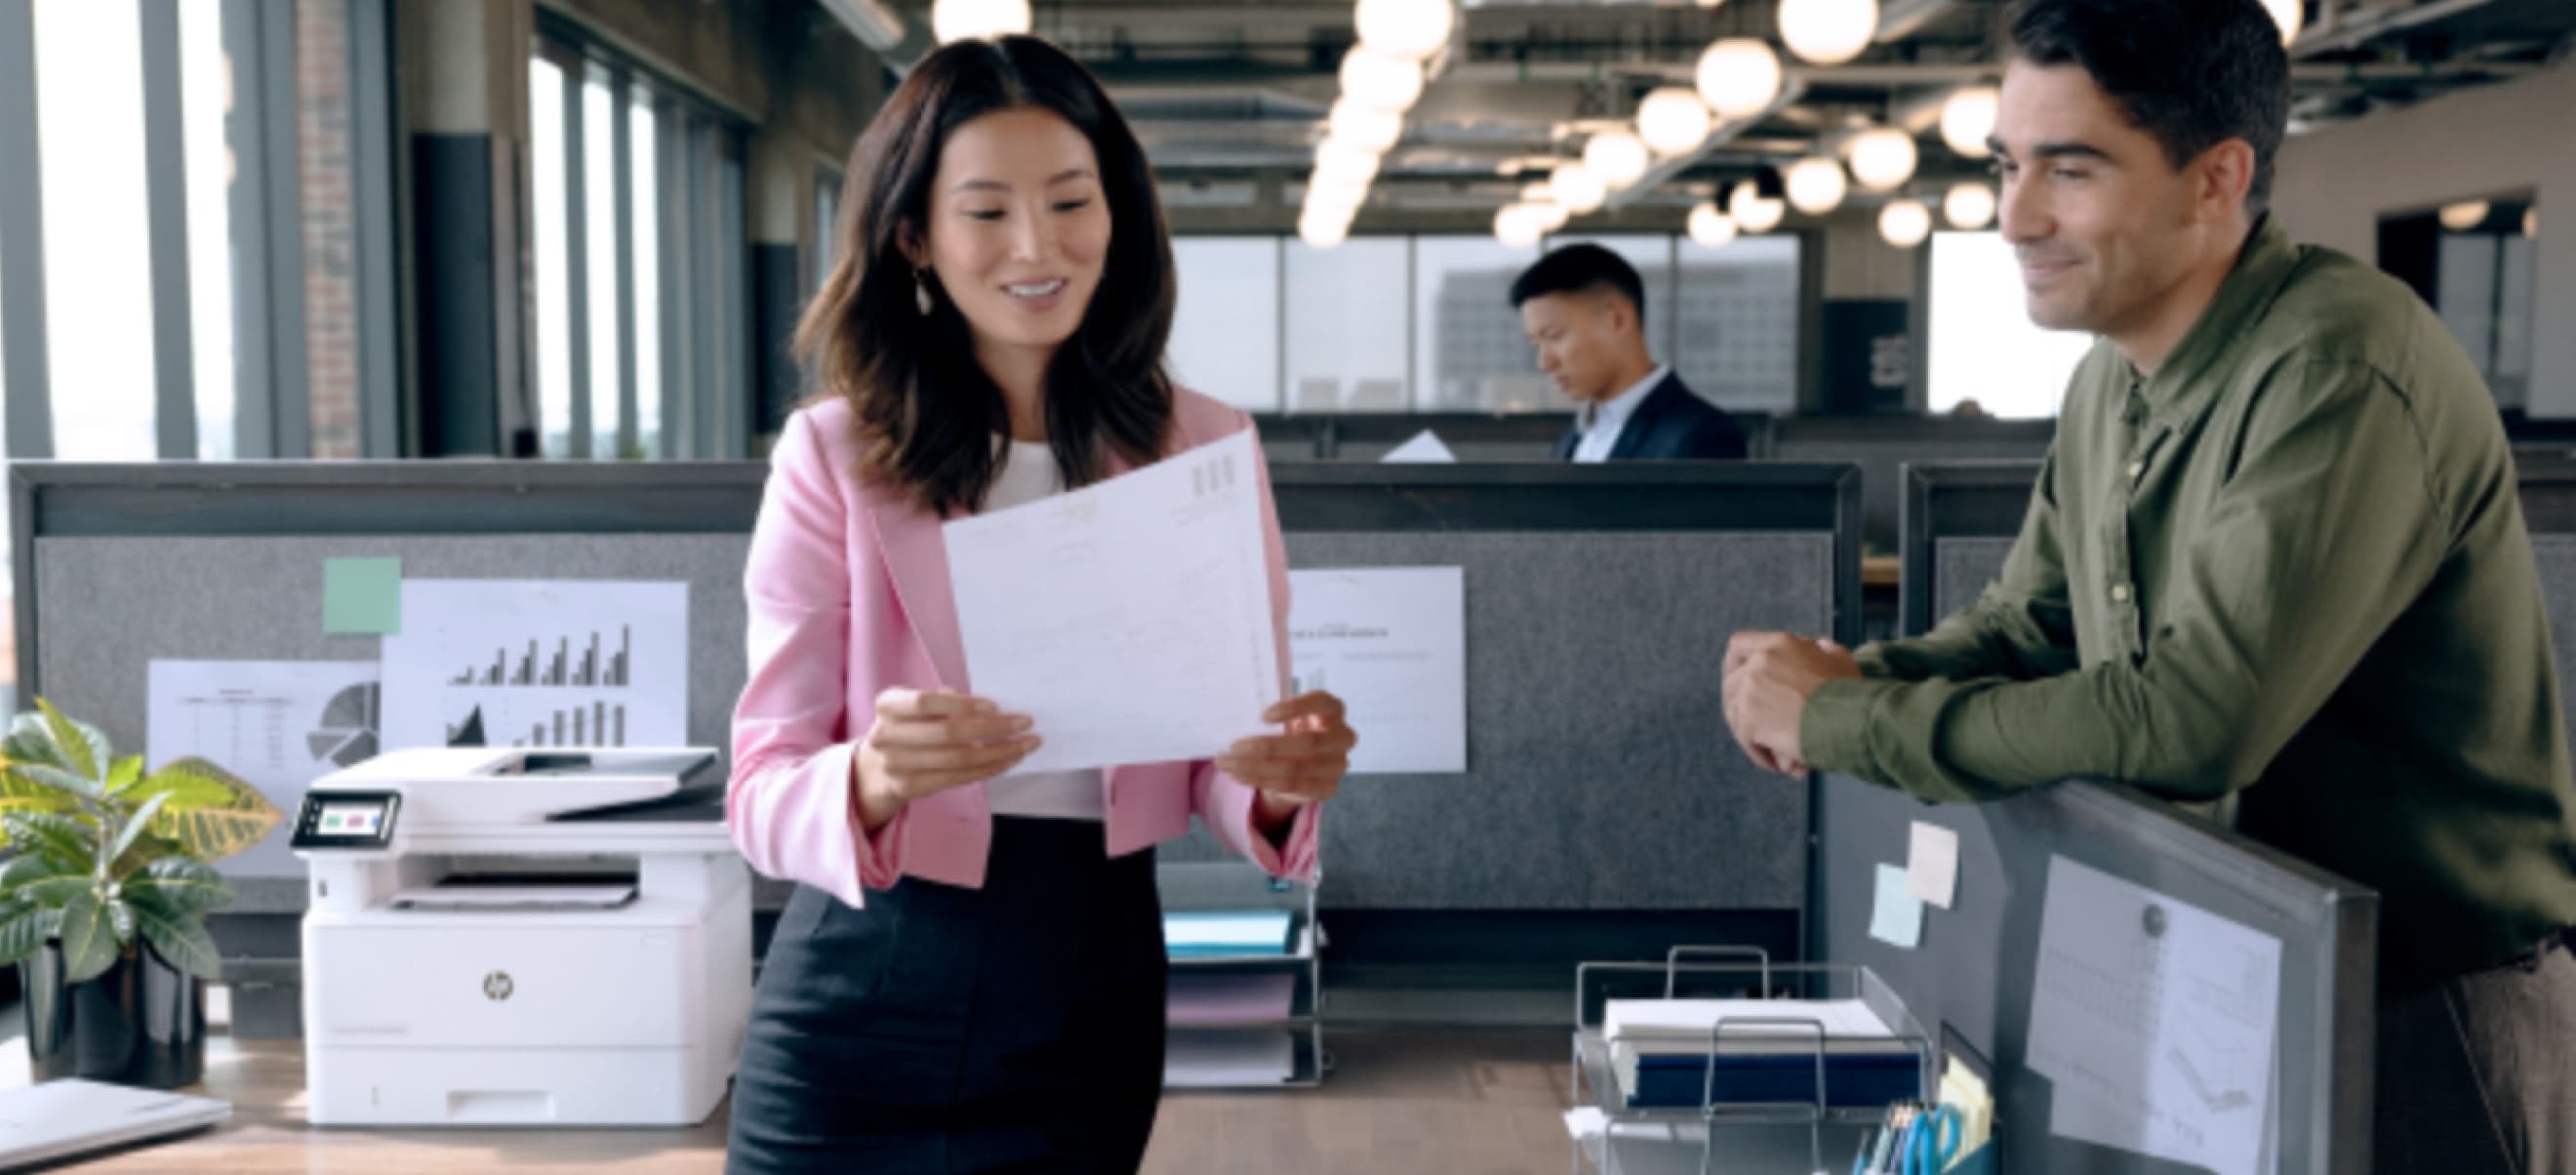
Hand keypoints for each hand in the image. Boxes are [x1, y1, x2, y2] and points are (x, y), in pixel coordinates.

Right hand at [853, 689, 1038, 831]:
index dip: (962, 704)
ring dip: (999, 752)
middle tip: (1024, 723)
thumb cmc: (906, 728)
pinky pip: (958, 779)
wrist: (874, 769)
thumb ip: (944, 701)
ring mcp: (895, 766)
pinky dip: (988, 769)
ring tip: (1025, 744)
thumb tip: (989, 709)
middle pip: (948, 733)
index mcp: (887, 705)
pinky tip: (1007, 760)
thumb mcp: (915, 707)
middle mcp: (886, 736)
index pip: (925, 702)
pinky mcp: (909, 788)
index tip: (995, 705)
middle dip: (993, 728)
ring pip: (958, 760)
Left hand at [1219, 691, 1355, 831]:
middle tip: (1234, 746)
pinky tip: (1238, 775)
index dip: (1293, 708)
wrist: (1305, 761)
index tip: (1262, 716)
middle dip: (1266, 746)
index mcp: (1333, 709)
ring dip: (1255, 768)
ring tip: (1228, 763)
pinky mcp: (1327, 788)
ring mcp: (1338, 765)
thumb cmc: (1293, 728)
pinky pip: (1290, 787)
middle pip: (1308, 742)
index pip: (1320, 702)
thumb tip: (1236, 718)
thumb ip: (1273, 715)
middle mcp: (1342, 737)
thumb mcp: (1287, 716)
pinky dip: (1260, 781)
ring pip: (1294, 769)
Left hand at [1722, 632, 1859, 776]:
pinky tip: (1781, 765)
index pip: (1739, 644)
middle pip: (1730, 684)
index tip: (1738, 676)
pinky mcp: (1748, 721)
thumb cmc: (1849, 693)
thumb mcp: (1840, 659)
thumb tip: (1818, 646)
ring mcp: (1748, 692)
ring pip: (1736, 715)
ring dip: (1754, 734)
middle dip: (1741, 707)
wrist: (1848, 719)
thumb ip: (1823, 650)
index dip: (1734, 663)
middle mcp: (1757, 664)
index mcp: (1777, 645)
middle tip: (1759, 724)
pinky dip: (1761, 754)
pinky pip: (1746, 740)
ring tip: (1779, 752)